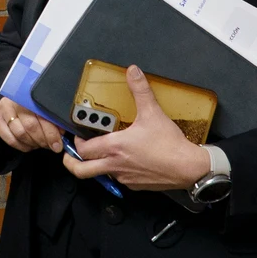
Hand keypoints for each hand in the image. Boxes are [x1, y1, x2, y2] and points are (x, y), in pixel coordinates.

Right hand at [0, 96, 63, 153]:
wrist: (17, 97)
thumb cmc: (36, 103)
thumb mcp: (47, 106)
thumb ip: (54, 117)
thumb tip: (61, 133)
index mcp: (30, 93)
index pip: (42, 115)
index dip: (51, 132)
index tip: (58, 144)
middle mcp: (15, 98)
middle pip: (30, 126)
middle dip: (43, 140)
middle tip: (51, 146)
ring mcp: (3, 108)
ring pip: (20, 134)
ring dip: (33, 143)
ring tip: (41, 144)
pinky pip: (10, 139)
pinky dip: (22, 146)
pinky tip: (30, 145)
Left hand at [71, 66, 210, 191]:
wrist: (187, 167)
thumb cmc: (169, 144)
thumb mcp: (152, 113)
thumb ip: (140, 90)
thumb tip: (133, 72)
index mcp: (114, 147)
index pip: (83, 149)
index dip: (76, 143)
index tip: (76, 136)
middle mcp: (114, 165)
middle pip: (81, 170)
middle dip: (72, 163)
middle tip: (70, 156)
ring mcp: (124, 178)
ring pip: (100, 175)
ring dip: (96, 165)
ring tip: (100, 154)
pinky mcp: (135, 185)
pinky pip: (119, 179)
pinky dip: (116, 171)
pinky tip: (125, 160)